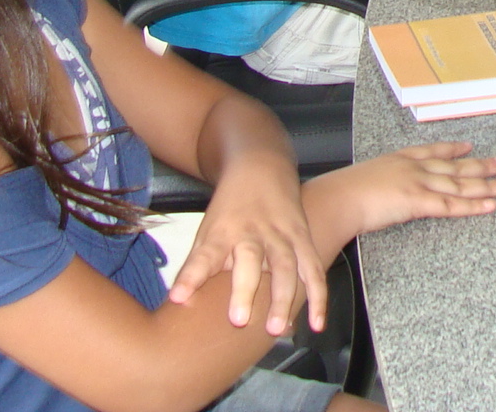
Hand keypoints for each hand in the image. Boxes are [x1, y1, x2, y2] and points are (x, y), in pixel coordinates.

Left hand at [169, 157, 324, 334]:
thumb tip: (178, 303)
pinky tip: (316, 323)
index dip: (191, 276)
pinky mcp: (302, 237)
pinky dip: (317, 296)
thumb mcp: (207, 231)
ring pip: (284, 265)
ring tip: (277, 330)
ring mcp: (280, 233)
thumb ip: (197, 266)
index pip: (204, 255)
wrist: (261, 166)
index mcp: (222, 232)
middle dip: (244, 290)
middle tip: (239, 321)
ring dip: (282, 298)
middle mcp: (251, 232)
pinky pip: (312, 269)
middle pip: (249, 260)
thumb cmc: (230, 209)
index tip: (178, 297)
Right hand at [317, 142, 495, 237]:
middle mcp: (414, 167)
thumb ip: (380, 183)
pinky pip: (451, 205)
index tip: (470, 147)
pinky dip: (473, 205)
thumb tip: (381, 190)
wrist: (337, 199)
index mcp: (400, 159)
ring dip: (488, 185)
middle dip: (483, 165)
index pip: (433, 151)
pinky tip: (490, 205)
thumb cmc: (343, 193)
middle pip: (455, 166)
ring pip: (460, 184)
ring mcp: (418, 182)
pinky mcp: (418, 201)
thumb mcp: (364, 179)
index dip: (454, 149)